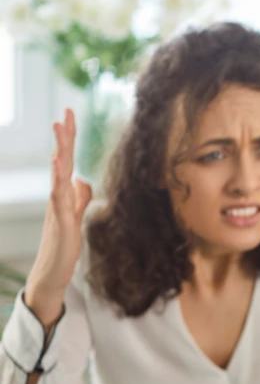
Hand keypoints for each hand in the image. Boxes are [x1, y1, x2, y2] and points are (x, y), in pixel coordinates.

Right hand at [26, 109, 91, 327]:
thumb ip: (80, 198)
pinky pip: (58, 197)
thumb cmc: (63, 244)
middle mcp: (58, 196)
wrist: (52, 271)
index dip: (70, 138)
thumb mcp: (76, 217)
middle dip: (65, 136)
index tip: (70, 113)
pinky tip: (60, 167)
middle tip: (65, 111)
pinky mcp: (60, 222)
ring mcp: (58, 208)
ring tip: (59, 128)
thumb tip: (82, 179)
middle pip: (63, 161)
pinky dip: (59, 181)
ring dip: (60, 151)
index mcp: (64, 194)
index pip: (68, 160)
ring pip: (58, 174)